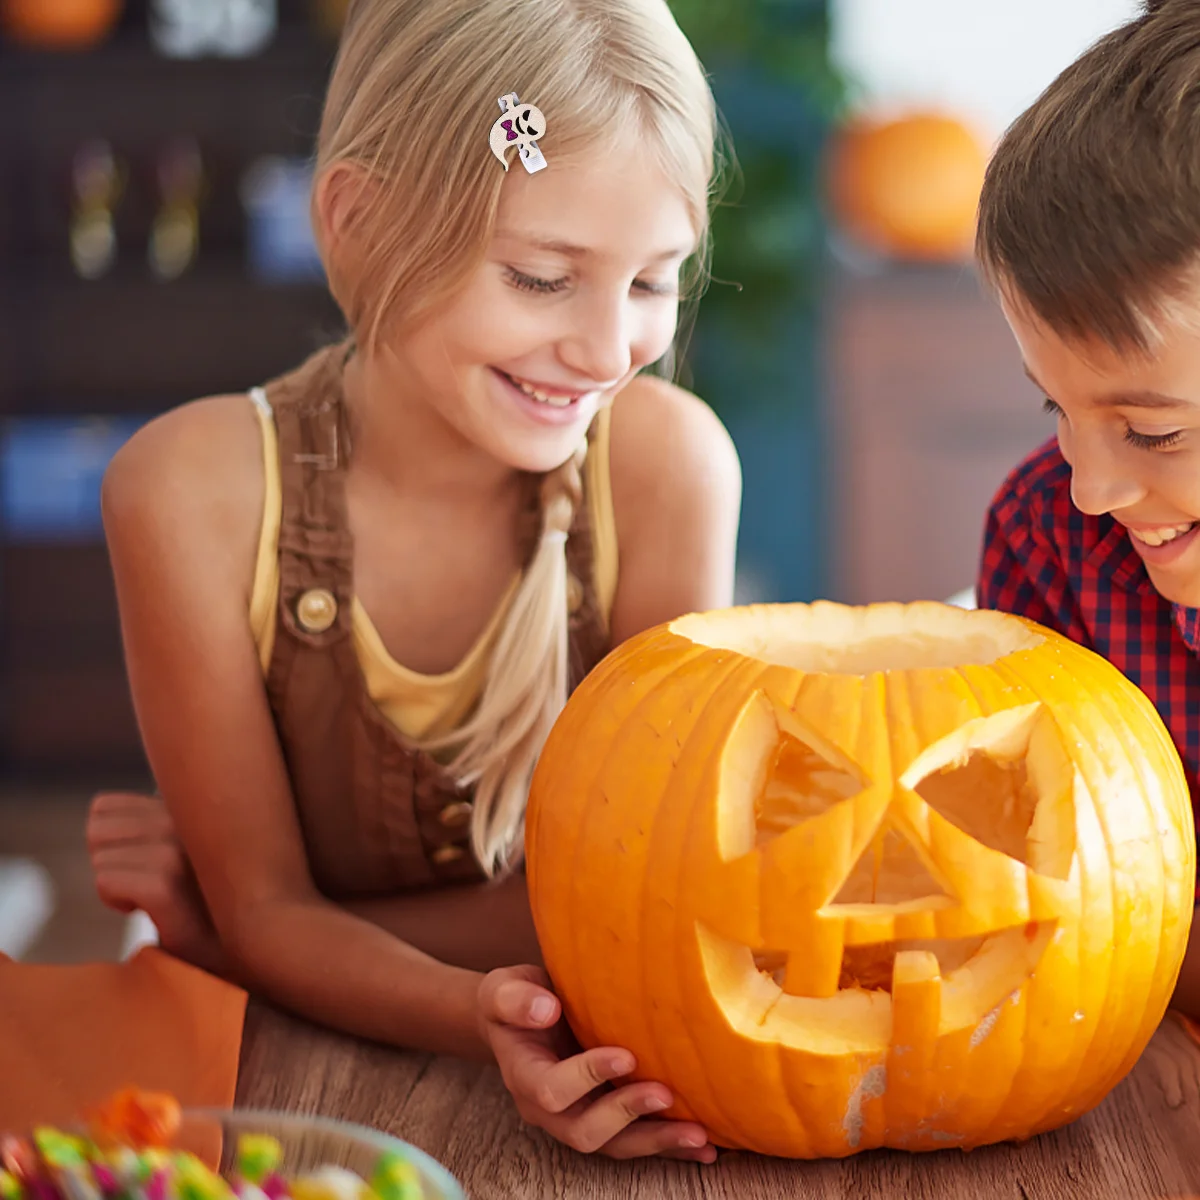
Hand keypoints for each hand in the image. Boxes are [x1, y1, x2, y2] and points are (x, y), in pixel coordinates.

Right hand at [477, 965, 715, 1162]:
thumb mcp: (504, 989)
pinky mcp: (604, 1119)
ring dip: (657, 1142)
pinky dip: (670, 1148)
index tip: (626, 1055)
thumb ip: (517, 999)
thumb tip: (545, 1008)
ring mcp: (578, 1118)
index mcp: (524, 1077)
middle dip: (627, 1116)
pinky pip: (636, 1141)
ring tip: (699, 1135)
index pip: (552, 1090)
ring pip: (616, 1146)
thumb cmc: (517, 999)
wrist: (523, 1017)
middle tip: (665, 1094)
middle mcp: (549, 1110)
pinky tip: (705, 1149)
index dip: (588, 1078)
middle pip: (585, 1132)